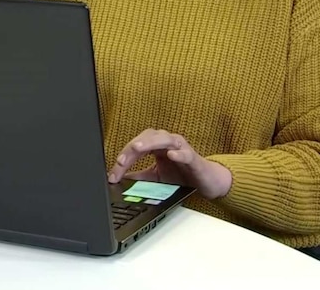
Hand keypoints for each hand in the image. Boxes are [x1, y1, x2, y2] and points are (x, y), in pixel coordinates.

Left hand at [107, 128, 232, 199]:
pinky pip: (185, 153)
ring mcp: (180, 147)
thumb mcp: (155, 178)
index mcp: (156, 145)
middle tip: (121, 161)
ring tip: (137, 148)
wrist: (205, 181)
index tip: (113, 174)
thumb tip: (120, 179)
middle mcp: (167, 142)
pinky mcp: (193, 157)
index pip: (136, 147)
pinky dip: (178, 153)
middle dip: (132, 149)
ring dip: (149, 143)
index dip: (123, 158)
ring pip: (163, 139)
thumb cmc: (181, 174)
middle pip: (146, 138)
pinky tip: (171, 155)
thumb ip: (139, 176)